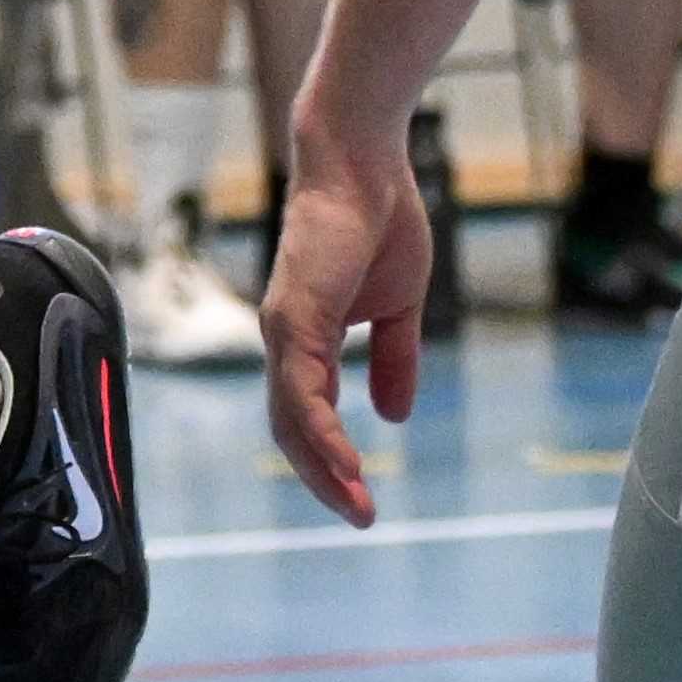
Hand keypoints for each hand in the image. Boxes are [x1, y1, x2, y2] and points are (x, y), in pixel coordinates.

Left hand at [263, 134, 439, 521]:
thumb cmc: (378, 221)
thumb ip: (393, 359)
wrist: (364, 163)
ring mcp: (284, 330)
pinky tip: (347, 465)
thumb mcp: (397, 307)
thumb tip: (393, 416)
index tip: (362, 497)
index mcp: (307, 339)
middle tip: (360, 517)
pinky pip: (302, 392)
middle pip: (292, 429)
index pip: (308, 415)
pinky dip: (322, 434)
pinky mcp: (293, 317)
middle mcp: (286, 340)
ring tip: (357, 507)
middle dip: (324, 480)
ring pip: (292, 420)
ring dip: (323, 470)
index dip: (331, 459)